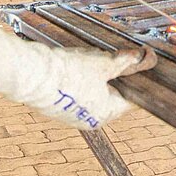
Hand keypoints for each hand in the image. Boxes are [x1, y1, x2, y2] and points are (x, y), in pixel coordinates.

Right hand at [0, 12, 155, 128]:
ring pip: (94, 93)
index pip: (132, 99)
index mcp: (106, 113)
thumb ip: (125, 61)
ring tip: (92, 58)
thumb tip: (144, 57)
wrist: (30, 74)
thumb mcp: (101, 62)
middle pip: (113, 95)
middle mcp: (90, 119)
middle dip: (116, 76)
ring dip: (97, 76)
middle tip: (117, 56)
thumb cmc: (67, 72)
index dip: (138, 80)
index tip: (142, 66)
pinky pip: (77, 92)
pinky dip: (80, 79)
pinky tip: (75, 63)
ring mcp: (73, 114)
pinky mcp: (58, 107)